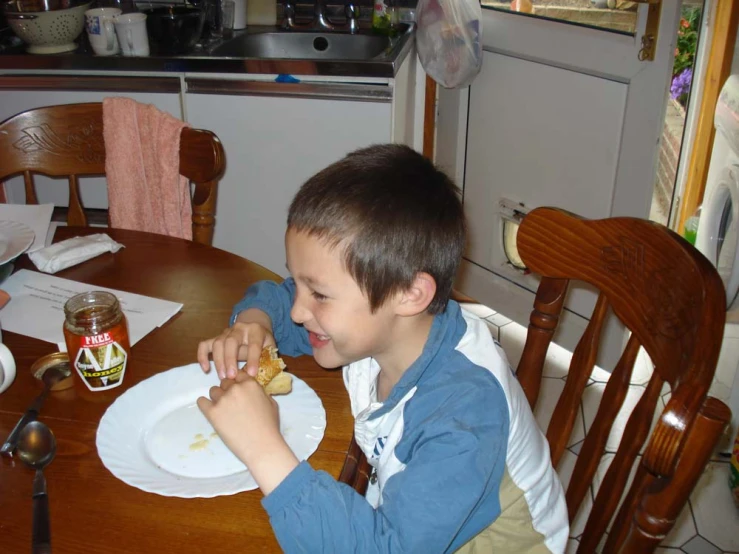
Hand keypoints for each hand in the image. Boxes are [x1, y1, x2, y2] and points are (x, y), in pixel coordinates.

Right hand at [197, 309, 274, 378]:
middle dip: (230, 359)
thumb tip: (262, 376)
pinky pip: (205, 345)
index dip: (252, 359)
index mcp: (256, 330)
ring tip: (222, 377)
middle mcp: (239, 329)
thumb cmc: (263, 342)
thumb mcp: (270, 347)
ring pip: (218, 343)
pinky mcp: (216, 338)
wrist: (254, 328)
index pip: (253, 344)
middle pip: (231, 341)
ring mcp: (226, 332)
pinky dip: (202, 356)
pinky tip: (205, 369)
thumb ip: (267, 359)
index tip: (251, 374)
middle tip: (231, 376)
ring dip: (218, 361)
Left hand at [197, 372, 298, 494]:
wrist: (261, 446)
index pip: (238, 374)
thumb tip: (252, 391)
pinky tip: (211, 411)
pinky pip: (201, 402)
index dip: (238, 382)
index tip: (239, 390)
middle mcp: (235, 388)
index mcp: (250, 384)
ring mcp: (222, 400)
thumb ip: (259, 393)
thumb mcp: (271, 403)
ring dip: (217, 398)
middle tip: (232, 403)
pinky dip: (205, 405)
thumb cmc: (270, 427)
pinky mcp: (212, 412)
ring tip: (223, 410)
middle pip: (225, 382)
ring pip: (213, 391)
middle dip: (228, 390)